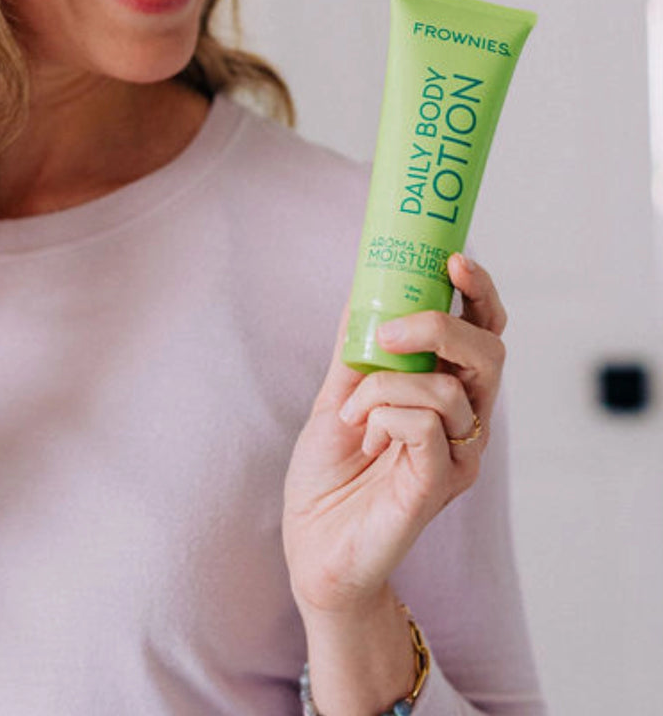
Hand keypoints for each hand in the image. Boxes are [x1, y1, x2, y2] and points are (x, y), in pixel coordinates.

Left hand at [282, 254, 505, 617]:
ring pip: (451, 388)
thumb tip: (359, 291)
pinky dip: (384, 412)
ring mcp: (456, 456)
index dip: (479, 294)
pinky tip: (361, 433)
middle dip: (441, 325)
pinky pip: (426, 424)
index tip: (452, 258)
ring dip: (386, 382)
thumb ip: (355, 350)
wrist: (312, 544)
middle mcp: (464, 424)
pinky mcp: (438, 484)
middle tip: (391, 330)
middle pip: (490, 354)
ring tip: (351, 410)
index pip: (484, 334)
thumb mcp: (337, 396)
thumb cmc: (328, 474)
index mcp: (446, 396)